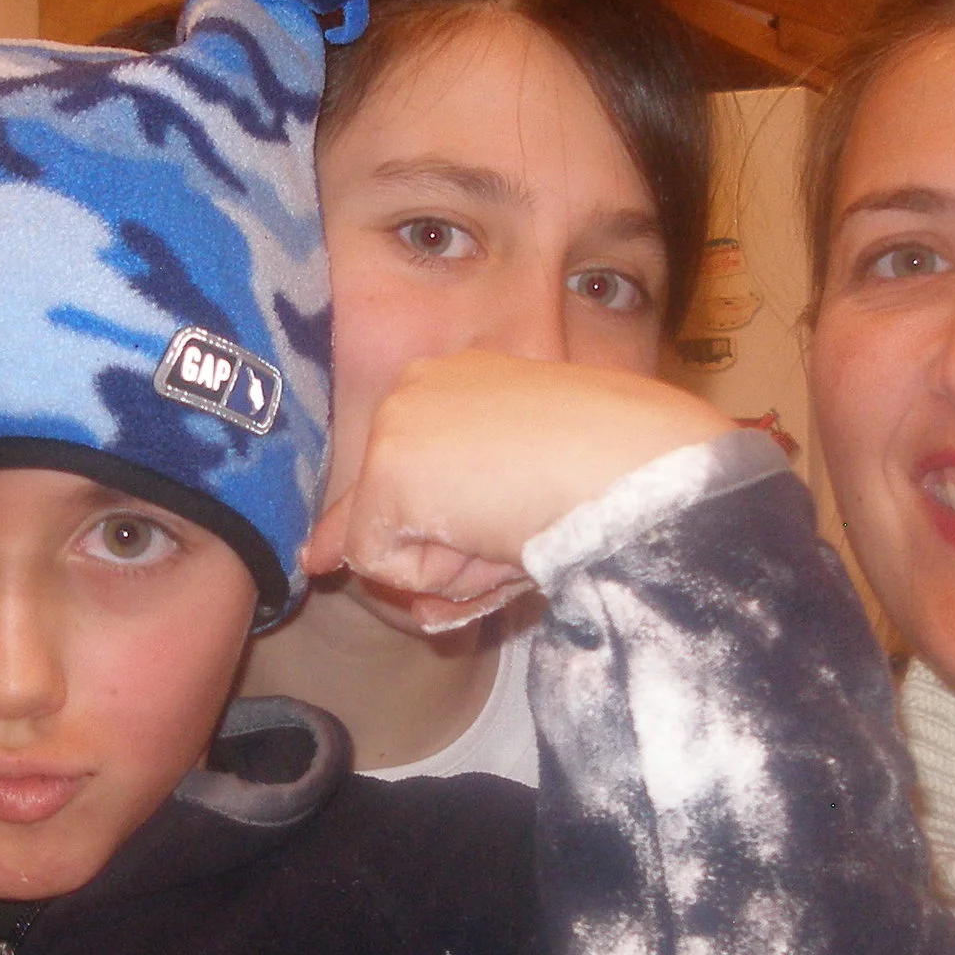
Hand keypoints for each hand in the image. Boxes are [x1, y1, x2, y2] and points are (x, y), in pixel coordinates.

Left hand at [301, 352, 733, 628]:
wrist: (637, 464)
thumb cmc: (610, 476)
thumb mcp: (516, 495)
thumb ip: (436, 528)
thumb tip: (317, 561)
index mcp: (462, 379)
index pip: (401, 462)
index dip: (399, 523)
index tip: (344, 553)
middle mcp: (417, 386)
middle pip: (385, 510)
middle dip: (445, 556)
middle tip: (519, 529)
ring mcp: (397, 424)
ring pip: (390, 545)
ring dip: (452, 567)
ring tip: (519, 526)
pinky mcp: (389, 470)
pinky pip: (384, 567)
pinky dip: (437, 575)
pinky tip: (492, 534)